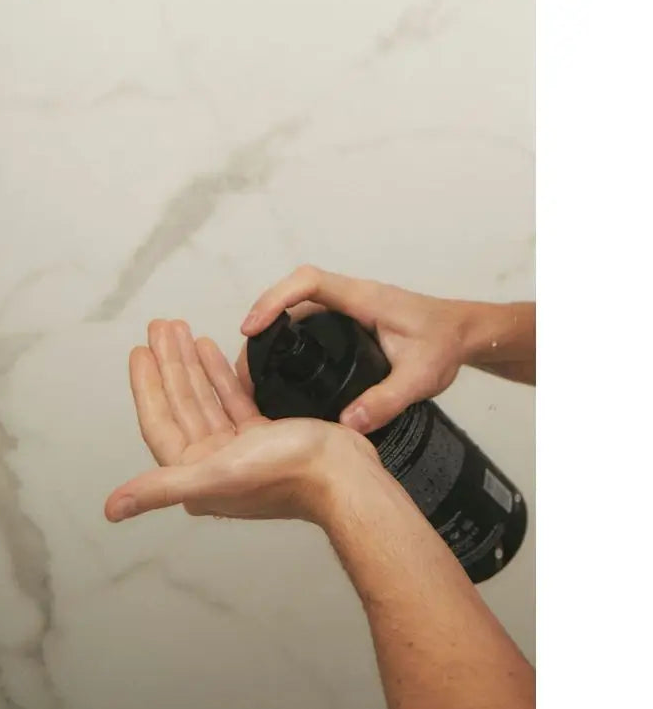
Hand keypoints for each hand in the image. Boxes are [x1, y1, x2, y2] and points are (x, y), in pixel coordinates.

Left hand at [104, 319, 378, 525]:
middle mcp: (211, 464)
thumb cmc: (286, 475)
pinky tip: (211, 351)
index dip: (146, 386)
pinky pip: (231, 399)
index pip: (160, 422)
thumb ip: (161, 488)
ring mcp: (237, 450)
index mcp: (193, 474)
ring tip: (180, 330)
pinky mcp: (262, 437)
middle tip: (160, 327)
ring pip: (204, 398)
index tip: (140, 351)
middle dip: (169, 364)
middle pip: (181, 404)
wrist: (343, 474)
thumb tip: (112, 508)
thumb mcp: (215, 476)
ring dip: (191, 365)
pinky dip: (220, 375)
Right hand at [237, 266, 471, 434]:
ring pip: (298, 308)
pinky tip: (281, 367)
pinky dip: (287, 337)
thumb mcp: (420, 377)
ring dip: (271, 331)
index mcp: (364, 299)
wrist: (464, 334)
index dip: (274, 301)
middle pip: (292, 295)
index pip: (309, 283)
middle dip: (262, 322)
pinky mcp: (347, 321)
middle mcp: (351, 298)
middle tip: (245, 366)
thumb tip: (347, 424)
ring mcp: (348, 307)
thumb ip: (387, 400)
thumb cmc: (445, 344)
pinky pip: (308, 319)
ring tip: (254, 370)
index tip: (252, 328)